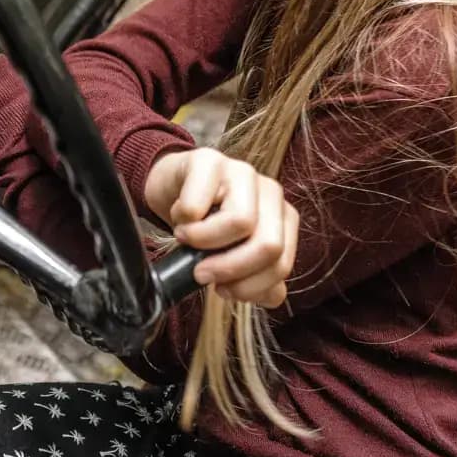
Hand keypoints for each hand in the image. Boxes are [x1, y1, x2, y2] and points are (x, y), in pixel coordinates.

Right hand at [143, 148, 298, 307]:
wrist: (173, 188)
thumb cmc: (205, 224)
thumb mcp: (232, 255)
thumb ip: (256, 279)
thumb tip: (269, 297)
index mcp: (283, 219)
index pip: (282, 265)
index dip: (250, 287)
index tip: (222, 290)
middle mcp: (271, 192)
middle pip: (268, 245)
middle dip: (230, 269)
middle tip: (201, 272)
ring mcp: (243, 172)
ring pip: (242, 222)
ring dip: (204, 241)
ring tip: (187, 239)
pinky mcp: (210, 160)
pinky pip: (199, 203)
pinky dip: (182, 220)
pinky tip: (180, 217)